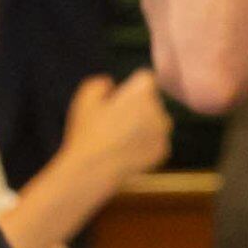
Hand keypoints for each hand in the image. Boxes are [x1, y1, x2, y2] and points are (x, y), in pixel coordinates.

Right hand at [62, 68, 171, 191]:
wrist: (95, 168)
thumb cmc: (88, 131)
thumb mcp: (84, 99)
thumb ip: (99, 84)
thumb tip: (110, 83)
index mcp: (141, 92)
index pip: (145, 79)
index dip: (132, 86)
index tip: (119, 98)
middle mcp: (158, 109)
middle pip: (151, 101)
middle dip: (137, 106)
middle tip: (114, 120)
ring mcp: (163, 132)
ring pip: (155, 121)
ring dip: (143, 124)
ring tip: (119, 136)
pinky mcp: (163, 150)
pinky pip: (155, 140)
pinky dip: (144, 143)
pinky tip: (125, 150)